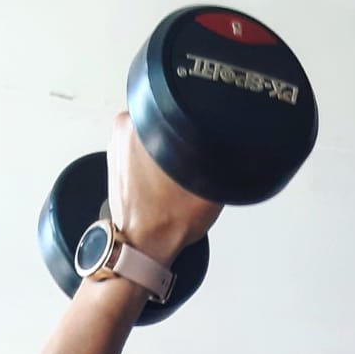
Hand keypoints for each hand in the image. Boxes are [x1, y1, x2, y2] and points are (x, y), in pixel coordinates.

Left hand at [105, 112, 222, 266]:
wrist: (141, 249)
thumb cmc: (167, 222)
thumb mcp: (209, 189)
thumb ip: (224, 163)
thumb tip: (238, 148)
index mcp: (138, 125)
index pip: (175, 104)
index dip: (196, 120)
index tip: (205, 140)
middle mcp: (122, 130)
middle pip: (166, 120)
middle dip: (182, 139)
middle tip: (194, 166)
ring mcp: (115, 146)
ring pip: (156, 136)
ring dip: (169, 151)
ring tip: (180, 178)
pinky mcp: (116, 162)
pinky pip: (145, 153)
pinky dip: (157, 164)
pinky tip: (167, 183)